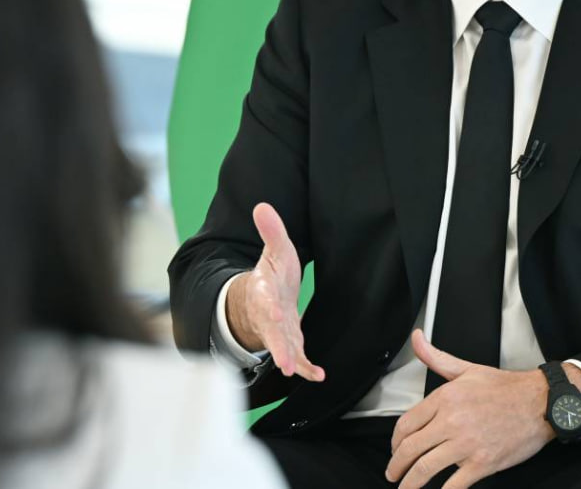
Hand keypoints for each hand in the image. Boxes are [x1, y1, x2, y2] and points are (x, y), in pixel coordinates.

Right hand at [225, 203, 324, 381]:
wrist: (261, 298)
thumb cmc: (272, 274)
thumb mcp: (274, 250)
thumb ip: (271, 231)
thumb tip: (262, 205)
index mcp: (263, 290)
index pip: (265, 298)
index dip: (269, 305)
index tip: (276, 311)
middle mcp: (268, 314)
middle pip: (271, 331)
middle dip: (277, 346)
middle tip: (283, 362)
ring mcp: (277, 331)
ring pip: (281, 348)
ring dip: (288, 360)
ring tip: (293, 371)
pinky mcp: (289, 343)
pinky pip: (297, 358)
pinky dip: (306, 368)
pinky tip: (319, 376)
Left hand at [386, 331, 552, 488]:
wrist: (541, 403)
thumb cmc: (507, 388)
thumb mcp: (467, 369)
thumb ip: (436, 357)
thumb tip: (417, 339)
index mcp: (445, 398)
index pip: (406, 424)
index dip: (395, 441)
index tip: (395, 448)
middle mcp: (452, 420)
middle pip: (411, 448)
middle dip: (396, 465)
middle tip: (393, 473)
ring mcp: (467, 444)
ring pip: (426, 468)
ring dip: (410, 482)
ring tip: (405, 487)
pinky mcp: (483, 463)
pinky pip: (454, 484)